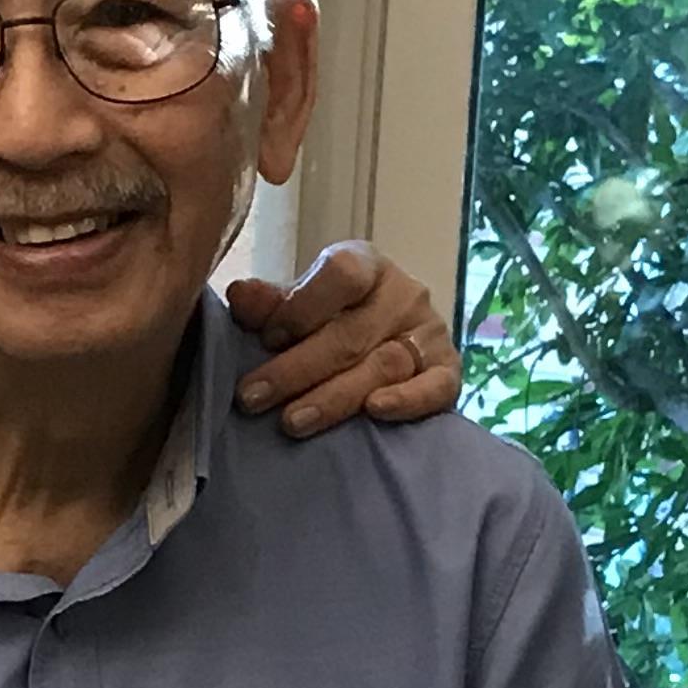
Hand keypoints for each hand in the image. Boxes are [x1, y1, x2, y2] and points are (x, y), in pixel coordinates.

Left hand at [225, 238, 459, 432]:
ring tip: (292, 422)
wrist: (383, 343)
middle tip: (252, 399)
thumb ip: (271, 304)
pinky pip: (435, 387)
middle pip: (350, 332)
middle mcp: (403, 293)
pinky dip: (407, 401)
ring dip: (334, 397)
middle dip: (296, 369)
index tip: (265, 339)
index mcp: (364, 265)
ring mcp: (429, 331)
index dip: (301, 307)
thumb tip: (239, 295)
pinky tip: (374, 412)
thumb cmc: (330, 320)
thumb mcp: (298, 306)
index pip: (341, 273)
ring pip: (383, 365)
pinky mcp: (448, 370)